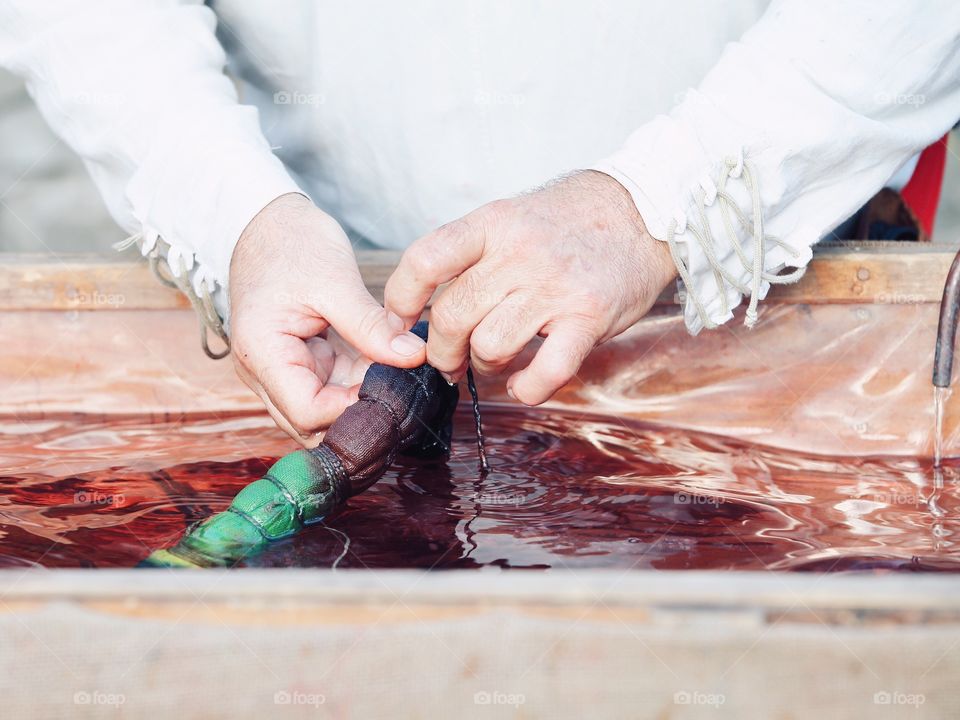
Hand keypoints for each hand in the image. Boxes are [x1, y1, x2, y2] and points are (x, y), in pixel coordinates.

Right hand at [229, 193, 426, 444]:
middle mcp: (263, 371)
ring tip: (393, 366)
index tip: (390, 386)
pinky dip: (357, 378)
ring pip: (323, 409)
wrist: (264, 221)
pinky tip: (383, 357)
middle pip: (312, 422)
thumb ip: (371, 325)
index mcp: (262, 353)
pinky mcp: (299, 361)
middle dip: (356, 410)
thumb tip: (413, 357)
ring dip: (359, 395)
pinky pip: (330, 386)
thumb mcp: (334, 281)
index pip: (307, 412)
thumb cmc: (291, 243)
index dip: (351, 409)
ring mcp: (280, 369)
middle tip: (398, 384)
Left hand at [384, 171, 676, 404]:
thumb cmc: (571, 220)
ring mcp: (555, 286)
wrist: (646, 209)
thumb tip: (424, 304)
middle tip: (451, 360)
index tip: (401, 321)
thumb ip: (473, 253)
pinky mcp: (589, 317)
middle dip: (442, 350)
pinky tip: (524, 383)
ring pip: (489, 346)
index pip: (425, 261)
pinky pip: (546, 370)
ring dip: (485, 366)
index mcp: (492, 224)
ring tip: (496, 361)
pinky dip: (527, 388)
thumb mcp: (513, 215)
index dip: (401, 300)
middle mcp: (518, 253)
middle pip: (451, 316)